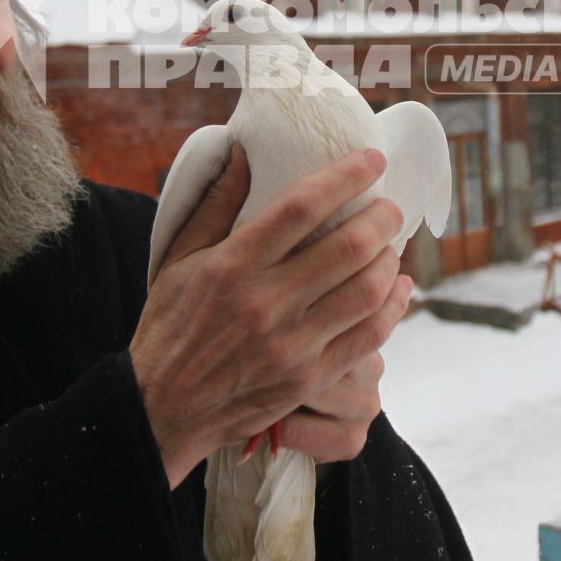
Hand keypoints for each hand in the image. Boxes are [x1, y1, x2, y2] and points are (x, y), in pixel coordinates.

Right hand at [129, 146, 409, 487]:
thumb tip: (243, 152)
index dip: (345, 177)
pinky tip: (397, 288)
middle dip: (383, 217)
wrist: (163, 408)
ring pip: (367, 290)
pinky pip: (369, 336)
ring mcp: (291, 345)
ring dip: (390, 260)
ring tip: (391, 245)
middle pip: (348, 247)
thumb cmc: (170, 325)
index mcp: (233, 265)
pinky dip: (393, 306)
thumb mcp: (178, 259)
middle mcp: (265, 303)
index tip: (371, 160)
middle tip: (390, 206)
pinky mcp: (309, 378)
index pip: (302, 207)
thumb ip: (215, 204)